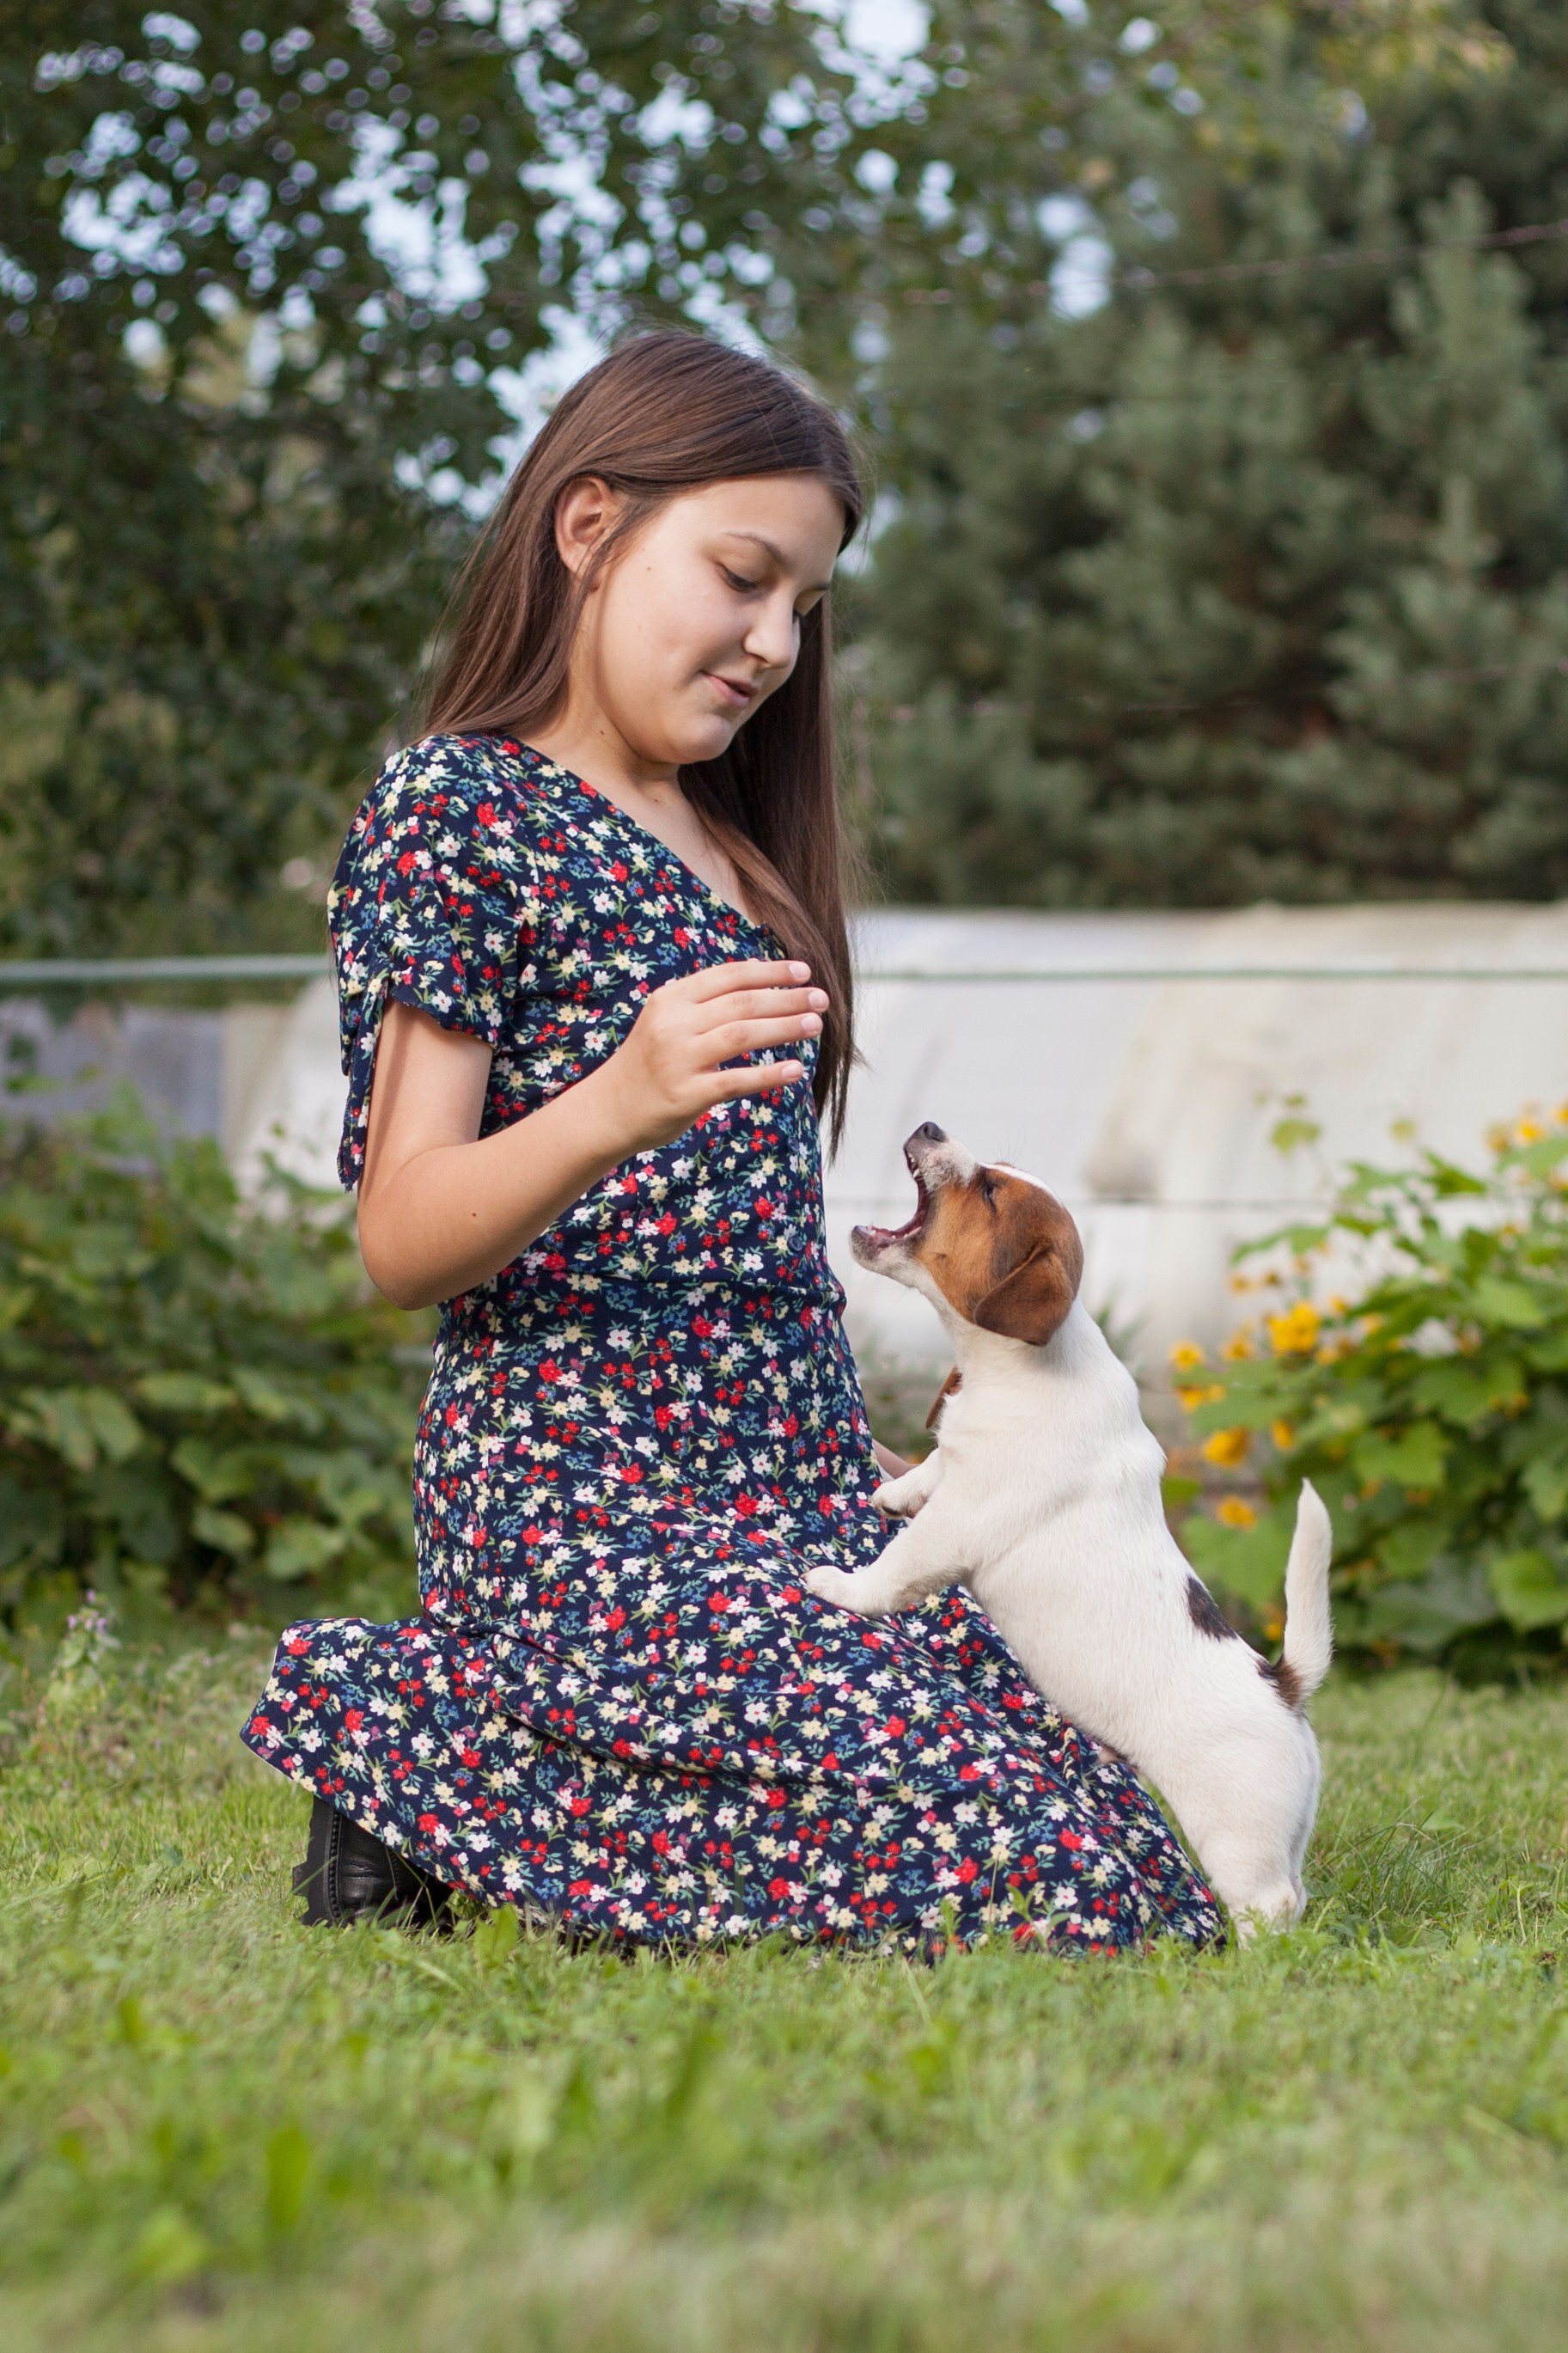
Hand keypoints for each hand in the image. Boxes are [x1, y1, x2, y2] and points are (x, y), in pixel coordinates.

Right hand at [596, 959, 827, 1151]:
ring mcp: (679, 1059)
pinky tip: (795, 1070)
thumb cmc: (648, 1062)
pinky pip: (736, 1081)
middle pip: (742, 1002)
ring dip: (785, 1028)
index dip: (770, 971)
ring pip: (743, 1035)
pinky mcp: (686, 1094)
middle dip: (787, 998)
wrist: (609, 1109)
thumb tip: (760, 973)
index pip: (729, 975)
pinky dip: (769, 1074)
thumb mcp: (667, 1019)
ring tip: (816, 1026)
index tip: (803, 970)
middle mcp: (674, 1024)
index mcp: (671, 999)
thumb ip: (706, 1000)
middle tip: (821, 998)